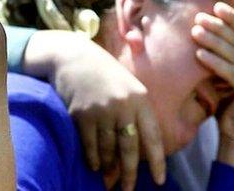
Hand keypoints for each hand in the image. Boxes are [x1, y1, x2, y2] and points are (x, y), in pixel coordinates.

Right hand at [24, 31, 165, 189]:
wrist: (73, 56)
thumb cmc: (104, 72)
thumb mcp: (128, 84)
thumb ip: (137, 110)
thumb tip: (141, 145)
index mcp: (140, 98)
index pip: (153, 136)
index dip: (158, 161)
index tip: (160, 180)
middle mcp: (122, 105)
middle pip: (129, 149)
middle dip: (130, 173)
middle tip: (129, 189)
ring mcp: (100, 110)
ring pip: (108, 149)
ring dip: (109, 167)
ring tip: (109, 177)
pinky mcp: (80, 114)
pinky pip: (89, 145)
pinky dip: (92, 158)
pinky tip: (94, 165)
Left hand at [191, 2, 233, 174]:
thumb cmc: (228, 99)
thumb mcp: (226, 70)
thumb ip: (223, 51)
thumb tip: (203, 25)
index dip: (233, 18)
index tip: (215, 6)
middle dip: (219, 27)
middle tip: (199, 17)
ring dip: (214, 41)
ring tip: (195, 31)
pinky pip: (232, 73)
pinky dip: (215, 62)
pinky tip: (199, 54)